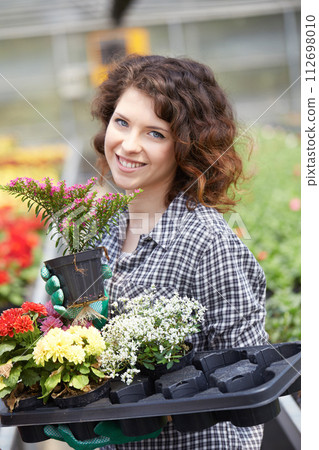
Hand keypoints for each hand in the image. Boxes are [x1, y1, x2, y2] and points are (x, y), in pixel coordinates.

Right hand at [40, 263, 111, 325]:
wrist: (98, 303)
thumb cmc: (93, 286)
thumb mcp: (97, 277)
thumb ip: (102, 271)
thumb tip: (107, 270)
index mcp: (63, 279)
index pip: (50, 275)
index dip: (46, 272)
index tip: (47, 270)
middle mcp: (60, 289)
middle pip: (50, 287)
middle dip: (51, 283)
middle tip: (56, 280)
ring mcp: (63, 301)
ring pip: (54, 298)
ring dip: (55, 295)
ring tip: (61, 292)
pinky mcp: (67, 310)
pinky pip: (60, 310)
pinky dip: (59, 308)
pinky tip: (60, 306)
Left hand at [43, 420, 162, 448]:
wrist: (155, 424)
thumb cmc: (141, 426)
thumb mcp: (128, 428)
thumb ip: (112, 428)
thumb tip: (97, 427)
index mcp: (104, 439)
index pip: (80, 442)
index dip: (67, 436)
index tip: (57, 427)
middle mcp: (100, 437)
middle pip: (76, 440)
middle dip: (61, 434)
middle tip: (48, 426)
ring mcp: (103, 433)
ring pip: (80, 435)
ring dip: (67, 430)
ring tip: (56, 424)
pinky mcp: (106, 426)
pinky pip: (87, 429)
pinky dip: (78, 425)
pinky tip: (74, 419)